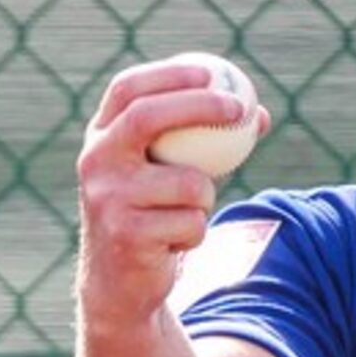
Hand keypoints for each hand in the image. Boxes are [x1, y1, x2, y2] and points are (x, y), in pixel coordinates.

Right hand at [73, 56, 272, 337]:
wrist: (118, 284)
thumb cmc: (152, 216)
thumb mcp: (171, 171)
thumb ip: (204, 141)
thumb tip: (259, 115)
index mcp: (100, 138)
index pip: (128, 89)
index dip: (169, 74)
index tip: (212, 71)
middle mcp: (96, 163)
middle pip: (146, 117)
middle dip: (198, 105)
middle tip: (238, 108)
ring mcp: (108, 199)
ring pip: (188, 182)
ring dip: (206, 198)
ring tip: (187, 213)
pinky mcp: (126, 235)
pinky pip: (191, 222)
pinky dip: (197, 232)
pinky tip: (173, 243)